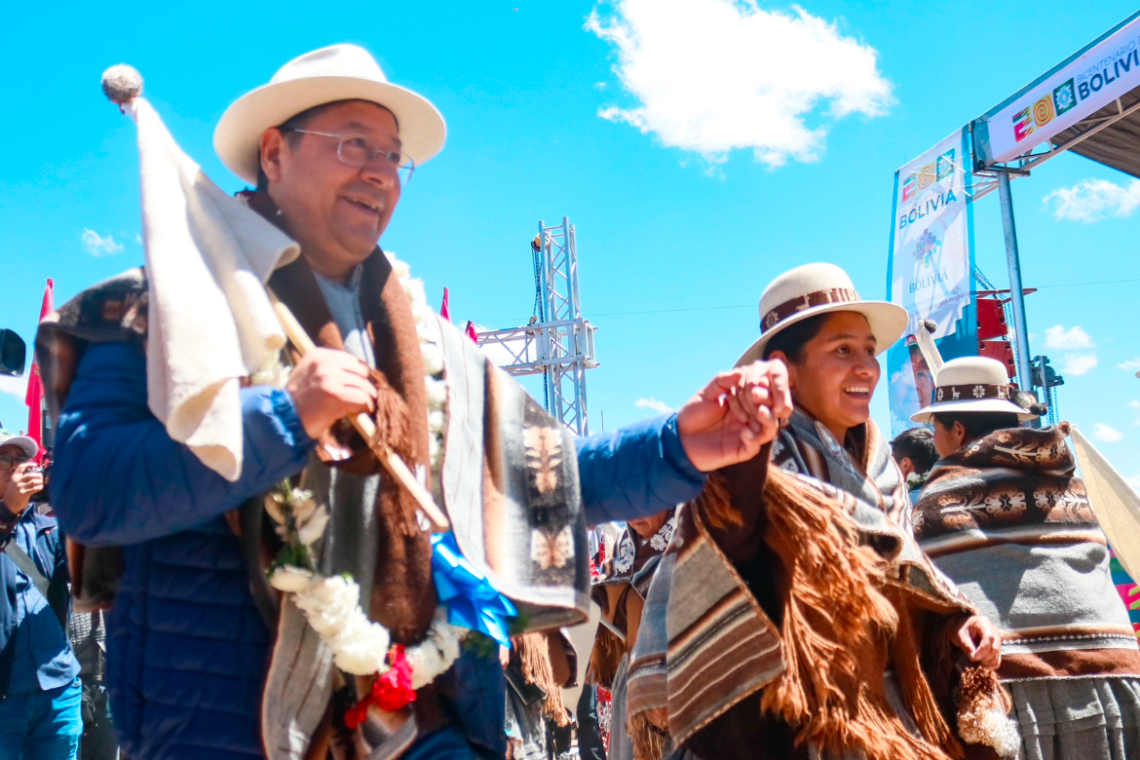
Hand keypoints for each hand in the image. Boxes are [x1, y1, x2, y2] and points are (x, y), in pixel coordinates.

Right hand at [2, 463, 43, 515]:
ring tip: (42, 483)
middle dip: (39, 475)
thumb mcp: (14, 483)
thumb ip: (22, 478)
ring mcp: (20, 487)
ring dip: (40, 482)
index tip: (35, 464)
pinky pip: (35, 488)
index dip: (29, 464)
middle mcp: (17, 481)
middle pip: (31, 474)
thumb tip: (36, 474)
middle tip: (42, 478)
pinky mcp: (24, 493)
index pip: (21, 467)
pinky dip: (40, 487)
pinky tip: (41, 487)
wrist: (9, 504)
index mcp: (14, 477)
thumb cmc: (14, 492)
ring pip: (34, 481)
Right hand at [287, 348, 377, 439]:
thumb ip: (330, 368)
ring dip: (367, 398)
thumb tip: (359, 372)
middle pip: (361, 371)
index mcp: (318, 355)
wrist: (285, 418)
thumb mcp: (310, 374)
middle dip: (364, 385)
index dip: (358, 374)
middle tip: (362, 397)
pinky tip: (360, 413)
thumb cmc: (300, 401)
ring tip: (362, 407)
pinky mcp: (335, 394)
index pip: (352, 359)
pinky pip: (363, 398)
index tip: (358, 385)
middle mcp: (324, 363)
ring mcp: (329, 377)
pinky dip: (366, 407)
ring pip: (364, 385)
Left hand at [676, 360, 792, 471]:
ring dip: (768, 420)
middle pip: (769, 412)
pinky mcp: (739, 451)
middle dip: (768, 403)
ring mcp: (745, 436)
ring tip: (761, 412)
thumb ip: (722, 382)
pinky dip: (753, 439)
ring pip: (768, 430)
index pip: (761, 396)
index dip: (764, 389)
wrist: (678, 438)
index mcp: (742, 405)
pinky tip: (744, 432)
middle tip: (759, 395)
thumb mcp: (706, 393)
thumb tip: (740, 372)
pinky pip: (754, 447)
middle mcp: (748, 420)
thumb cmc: (692, 414)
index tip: (761, 381)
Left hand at [949, 614, 1001, 669]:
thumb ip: (966, 645)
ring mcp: (997, 638)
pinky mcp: (996, 646)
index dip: (983, 650)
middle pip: (995, 648)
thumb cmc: (959, 628)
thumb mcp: (959, 635)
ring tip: (977, 662)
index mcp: (984, 623)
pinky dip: (991, 664)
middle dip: (985, 657)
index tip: (974, 658)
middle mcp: (994, 630)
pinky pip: (998, 658)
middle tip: (974, 659)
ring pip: (997, 654)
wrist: (961, 626)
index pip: (989, 638)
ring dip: (988, 661)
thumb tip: (974, 658)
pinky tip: (982, 665)